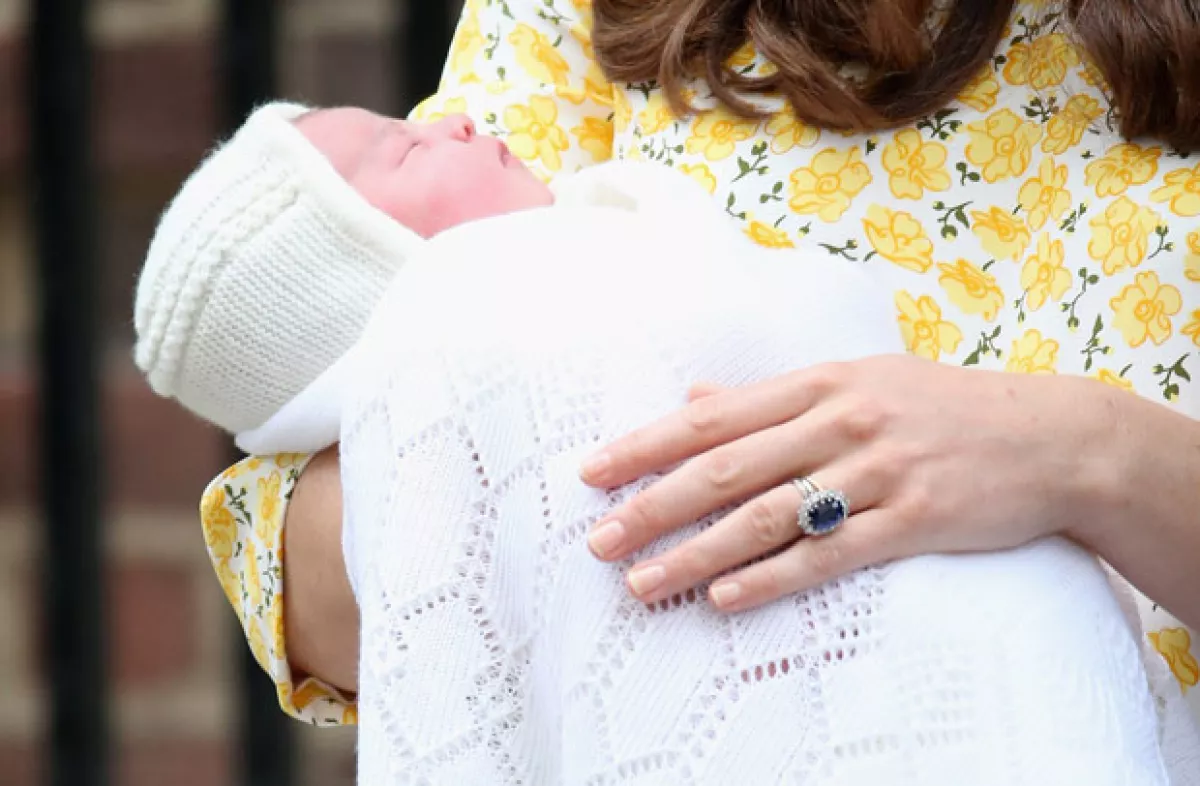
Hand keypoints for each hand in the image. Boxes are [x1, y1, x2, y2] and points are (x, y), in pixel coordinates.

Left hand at [579, 355, 1118, 611]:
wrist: (1051, 435)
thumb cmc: (942, 406)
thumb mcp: (859, 380)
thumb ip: (775, 396)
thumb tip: (696, 396)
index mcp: (820, 380)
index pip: (714, 416)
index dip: (647, 444)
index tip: (594, 472)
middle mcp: (840, 420)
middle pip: (727, 467)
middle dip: (654, 506)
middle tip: (601, 541)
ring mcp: (877, 470)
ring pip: (767, 516)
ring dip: (698, 552)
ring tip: (645, 581)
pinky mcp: (912, 519)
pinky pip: (829, 554)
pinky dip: (773, 577)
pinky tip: (726, 598)